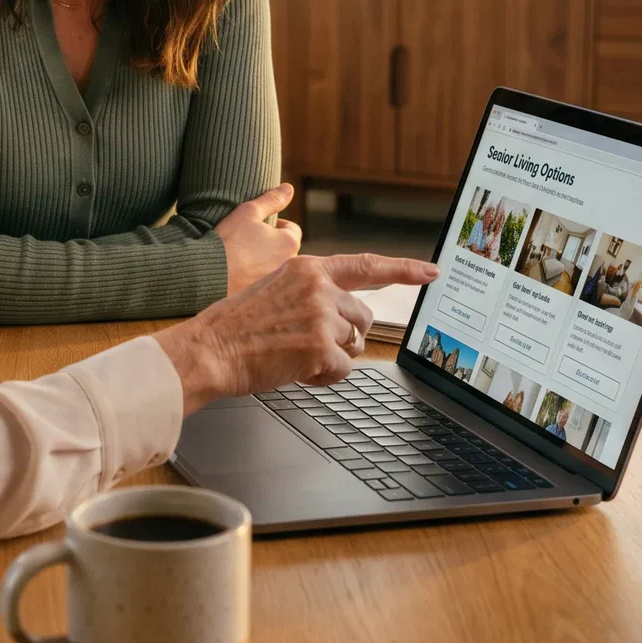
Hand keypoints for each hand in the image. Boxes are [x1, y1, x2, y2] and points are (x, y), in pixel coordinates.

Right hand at [154, 253, 440, 415]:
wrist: (210, 350)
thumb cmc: (235, 326)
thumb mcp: (274, 289)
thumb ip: (310, 292)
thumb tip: (343, 315)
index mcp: (307, 268)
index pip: (366, 265)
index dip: (404, 269)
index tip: (431, 271)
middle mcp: (319, 287)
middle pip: (363, 317)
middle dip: (346, 335)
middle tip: (309, 344)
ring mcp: (322, 316)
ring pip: (354, 344)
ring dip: (332, 356)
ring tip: (295, 355)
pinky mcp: (321, 348)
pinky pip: (343, 369)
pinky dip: (324, 377)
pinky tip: (297, 370)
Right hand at [216, 184, 302, 293]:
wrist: (209, 274)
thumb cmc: (230, 240)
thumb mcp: (249, 212)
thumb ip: (271, 199)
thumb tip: (289, 188)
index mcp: (290, 243)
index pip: (292, 229)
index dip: (275, 224)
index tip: (257, 226)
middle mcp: (289, 265)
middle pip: (285, 249)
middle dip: (272, 243)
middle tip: (248, 241)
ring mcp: (276, 282)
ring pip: (275, 265)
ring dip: (264, 260)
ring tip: (242, 257)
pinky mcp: (263, 295)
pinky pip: (263, 281)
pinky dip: (255, 276)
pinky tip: (238, 272)